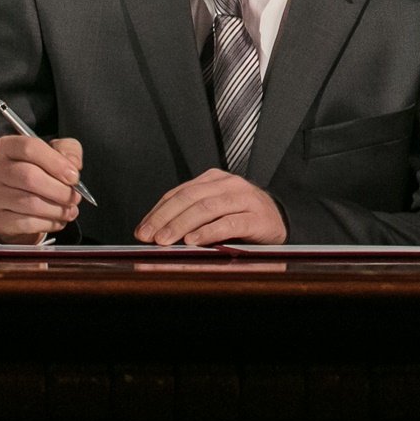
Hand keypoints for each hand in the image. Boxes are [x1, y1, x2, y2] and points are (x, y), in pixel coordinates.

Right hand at [0, 132, 84, 242]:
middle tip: (75, 197)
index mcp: (7, 147)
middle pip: (29, 176)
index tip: (74, 176)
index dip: (57, 163)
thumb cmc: (34, 173)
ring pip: (30, 202)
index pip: (30, 147)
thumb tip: (73, 165)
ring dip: (57, 209)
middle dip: (59, 190)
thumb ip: (67, 151)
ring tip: (69, 210)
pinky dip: (48, 223)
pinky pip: (26, 223)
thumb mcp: (52, 153)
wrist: (9, 205)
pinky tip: (57, 221)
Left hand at [136, 169, 287, 245]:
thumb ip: (190, 215)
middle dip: (165, 218)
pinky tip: (195, 241)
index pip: (179, 193)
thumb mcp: (214, 210)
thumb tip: (156, 231)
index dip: (157, 211)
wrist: (278, 220)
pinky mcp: (256, 217)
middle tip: (149, 236)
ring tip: (167, 240)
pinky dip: (209, 232)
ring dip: (182, 225)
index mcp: (214, 179)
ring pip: (207, 208)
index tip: (142, 230)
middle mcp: (228, 184)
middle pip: (190, 198)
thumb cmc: (241, 217)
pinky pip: (229, 223)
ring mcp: (244, 199)